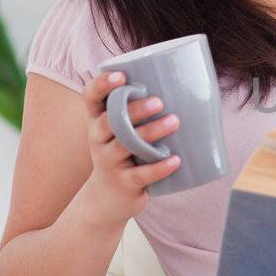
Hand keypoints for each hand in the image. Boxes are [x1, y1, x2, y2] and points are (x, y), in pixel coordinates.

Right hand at [80, 70, 182, 227]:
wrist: (107, 199)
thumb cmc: (124, 154)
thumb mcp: (122, 132)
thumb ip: (139, 112)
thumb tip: (185, 84)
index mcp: (97, 121)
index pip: (90, 98)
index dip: (100, 85)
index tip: (121, 76)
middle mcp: (98, 140)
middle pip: (109, 121)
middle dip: (133, 109)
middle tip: (158, 101)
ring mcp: (109, 162)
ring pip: (125, 146)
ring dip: (150, 132)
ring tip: (174, 121)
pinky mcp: (124, 183)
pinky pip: (140, 175)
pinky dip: (159, 167)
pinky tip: (176, 160)